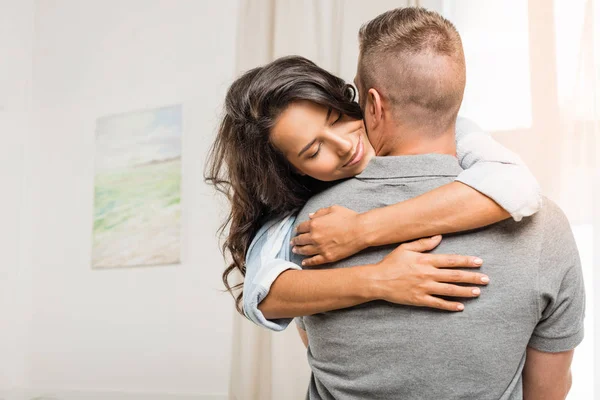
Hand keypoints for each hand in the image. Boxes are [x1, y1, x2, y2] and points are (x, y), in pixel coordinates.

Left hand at [291, 205, 366, 266]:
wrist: (361, 231)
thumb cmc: (349, 217)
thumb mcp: (333, 209)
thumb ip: (319, 212)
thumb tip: (309, 216)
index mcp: (314, 223)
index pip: (301, 227)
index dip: (298, 229)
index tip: (297, 231)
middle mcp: (315, 237)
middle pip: (300, 240)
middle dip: (295, 240)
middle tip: (292, 242)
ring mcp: (320, 248)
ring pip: (305, 251)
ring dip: (298, 250)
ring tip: (295, 250)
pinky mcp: (327, 257)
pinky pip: (314, 261)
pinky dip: (307, 262)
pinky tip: (303, 262)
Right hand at [368, 235, 488, 311]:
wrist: (377, 280)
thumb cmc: (391, 263)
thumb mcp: (405, 248)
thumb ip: (423, 243)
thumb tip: (439, 237)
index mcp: (425, 260)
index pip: (451, 260)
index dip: (466, 261)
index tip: (479, 262)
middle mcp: (427, 274)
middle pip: (454, 276)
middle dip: (472, 277)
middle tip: (486, 279)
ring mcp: (424, 288)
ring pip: (449, 290)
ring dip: (465, 291)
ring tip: (478, 292)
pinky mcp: (419, 299)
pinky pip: (438, 303)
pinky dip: (450, 305)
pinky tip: (460, 307)